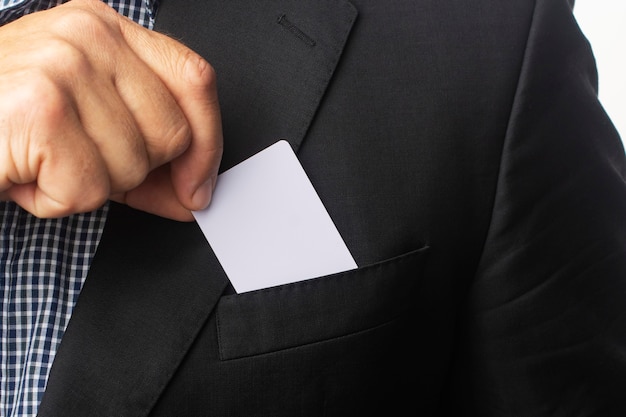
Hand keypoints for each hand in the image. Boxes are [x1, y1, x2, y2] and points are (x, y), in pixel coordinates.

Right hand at [0, 0, 222, 220]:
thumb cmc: (8, 123)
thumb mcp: (91, 126)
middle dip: (132, 170)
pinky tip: (25, 172)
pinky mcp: (42, 107)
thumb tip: (196, 193)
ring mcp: (64, 66)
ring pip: (133, 166)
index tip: (199, 185)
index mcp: (108, 30)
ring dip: (88, 186)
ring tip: (44, 159)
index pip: (195, 78)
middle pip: (171, 134)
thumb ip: (153, 156)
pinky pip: (88, 187)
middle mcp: (89, 35)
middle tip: (79, 156)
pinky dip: (56, 199)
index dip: (208, 142)